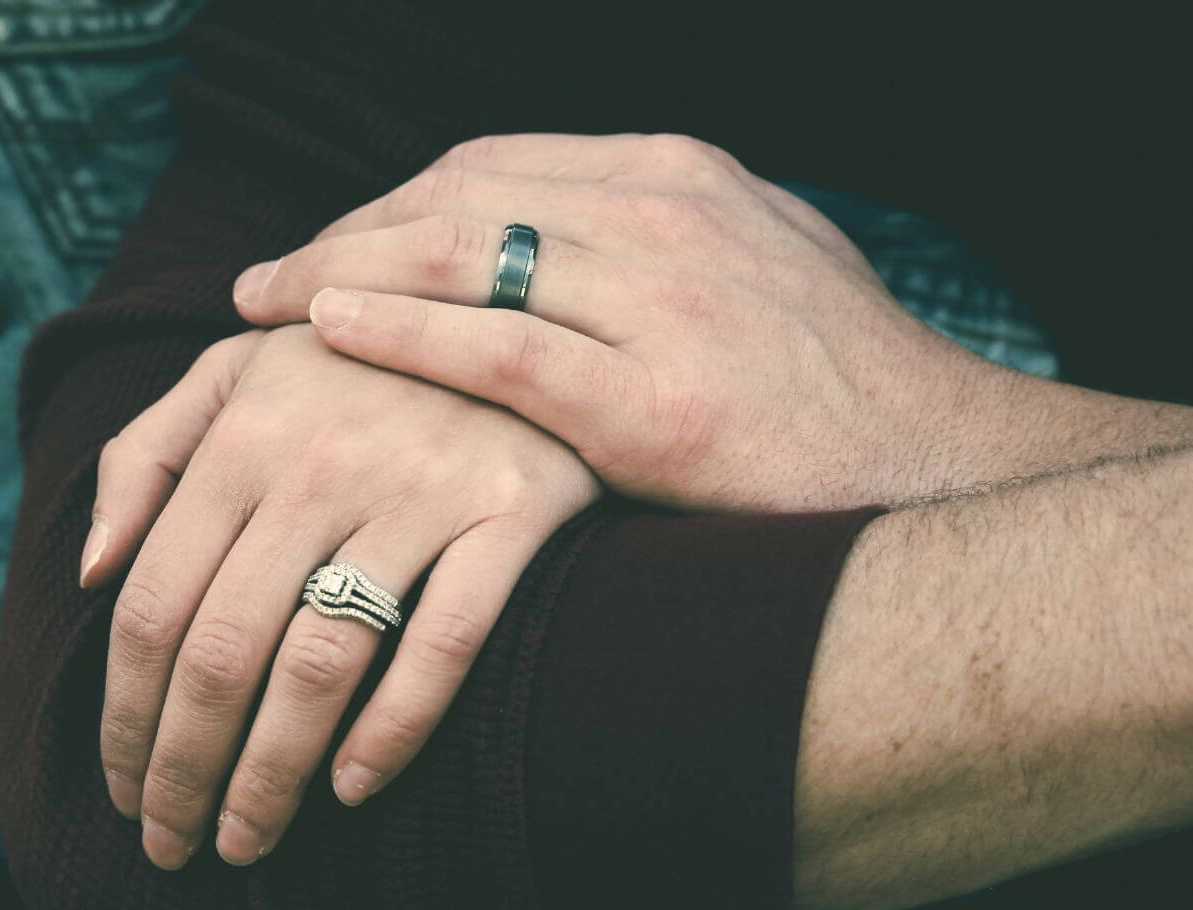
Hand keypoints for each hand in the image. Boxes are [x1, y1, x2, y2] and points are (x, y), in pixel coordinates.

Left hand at [80, 325, 597, 867]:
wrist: (515, 304)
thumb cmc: (354, 359)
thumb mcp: (235, 370)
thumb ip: (146, 454)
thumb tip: (86, 571)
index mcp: (242, 434)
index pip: (152, 605)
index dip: (123, 716)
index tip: (120, 789)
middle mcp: (321, 463)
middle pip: (224, 650)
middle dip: (182, 769)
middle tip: (172, 847)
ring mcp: (420, 489)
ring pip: (321, 664)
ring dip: (271, 777)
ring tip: (246, 843)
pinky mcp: (509, 515)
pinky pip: (444, 644)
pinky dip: (394, 729)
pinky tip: (354, 789)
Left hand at [231, 132, 1012, 510]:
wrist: (930, 457)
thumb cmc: (827, 374)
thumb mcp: (745, 254)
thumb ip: (647, 231)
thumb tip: (550, 229)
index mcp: (673, 172)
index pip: (487, 166)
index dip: (386, 205)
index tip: (327, 248)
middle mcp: (661, 211)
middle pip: (454, 197)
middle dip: (345, 234)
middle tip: (268, 281)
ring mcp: (659, 299)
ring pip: (461, 255)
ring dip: (344, 273)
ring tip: (266, 306)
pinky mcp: (652, 399)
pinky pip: (497, 346)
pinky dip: (403, 330)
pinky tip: (330, 333)